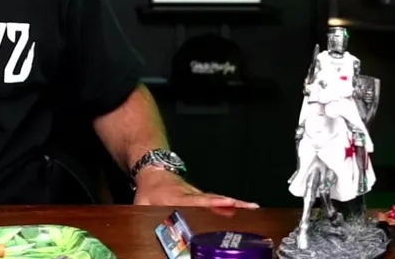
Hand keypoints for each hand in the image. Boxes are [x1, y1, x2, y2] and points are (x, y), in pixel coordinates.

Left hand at [133, 169, 258, 210]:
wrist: (154, 170)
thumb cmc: (149, 189)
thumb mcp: (141, 202)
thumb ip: (143, 214)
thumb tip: (142, 225)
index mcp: (178, 196)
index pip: (197, 200)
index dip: (212, 202)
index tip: (227, 202)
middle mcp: (191, 194)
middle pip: (213, 199)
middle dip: (231, 203)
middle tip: (249, 206)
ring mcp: (197, 194)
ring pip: (217, 199)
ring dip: (235, 203)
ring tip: (252, 208)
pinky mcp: (201, 196)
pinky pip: (216, 201)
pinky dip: (230, 205)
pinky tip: (243, 210)